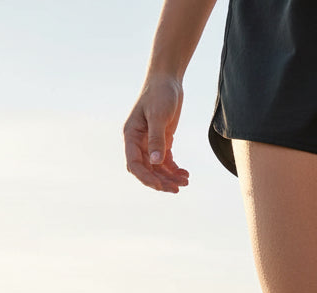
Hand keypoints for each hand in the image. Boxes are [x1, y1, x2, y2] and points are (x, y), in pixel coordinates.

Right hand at [123, 74, 189, 192]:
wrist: (168, 80)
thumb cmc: (160, 94)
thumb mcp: (158, 116)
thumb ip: (157, 139)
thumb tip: (156, 162)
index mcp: (131, 136)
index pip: (134, 164)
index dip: (146, 178)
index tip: (161, 185)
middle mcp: (139, 142)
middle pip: (146, 170)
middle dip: (160, 181)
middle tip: (177, 189)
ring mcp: (150, 143)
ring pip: (157, 169)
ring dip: (170, 178)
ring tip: (185, 181)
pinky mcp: (162, 142)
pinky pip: (166, 162)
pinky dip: (175, 170)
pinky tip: (185, 174)